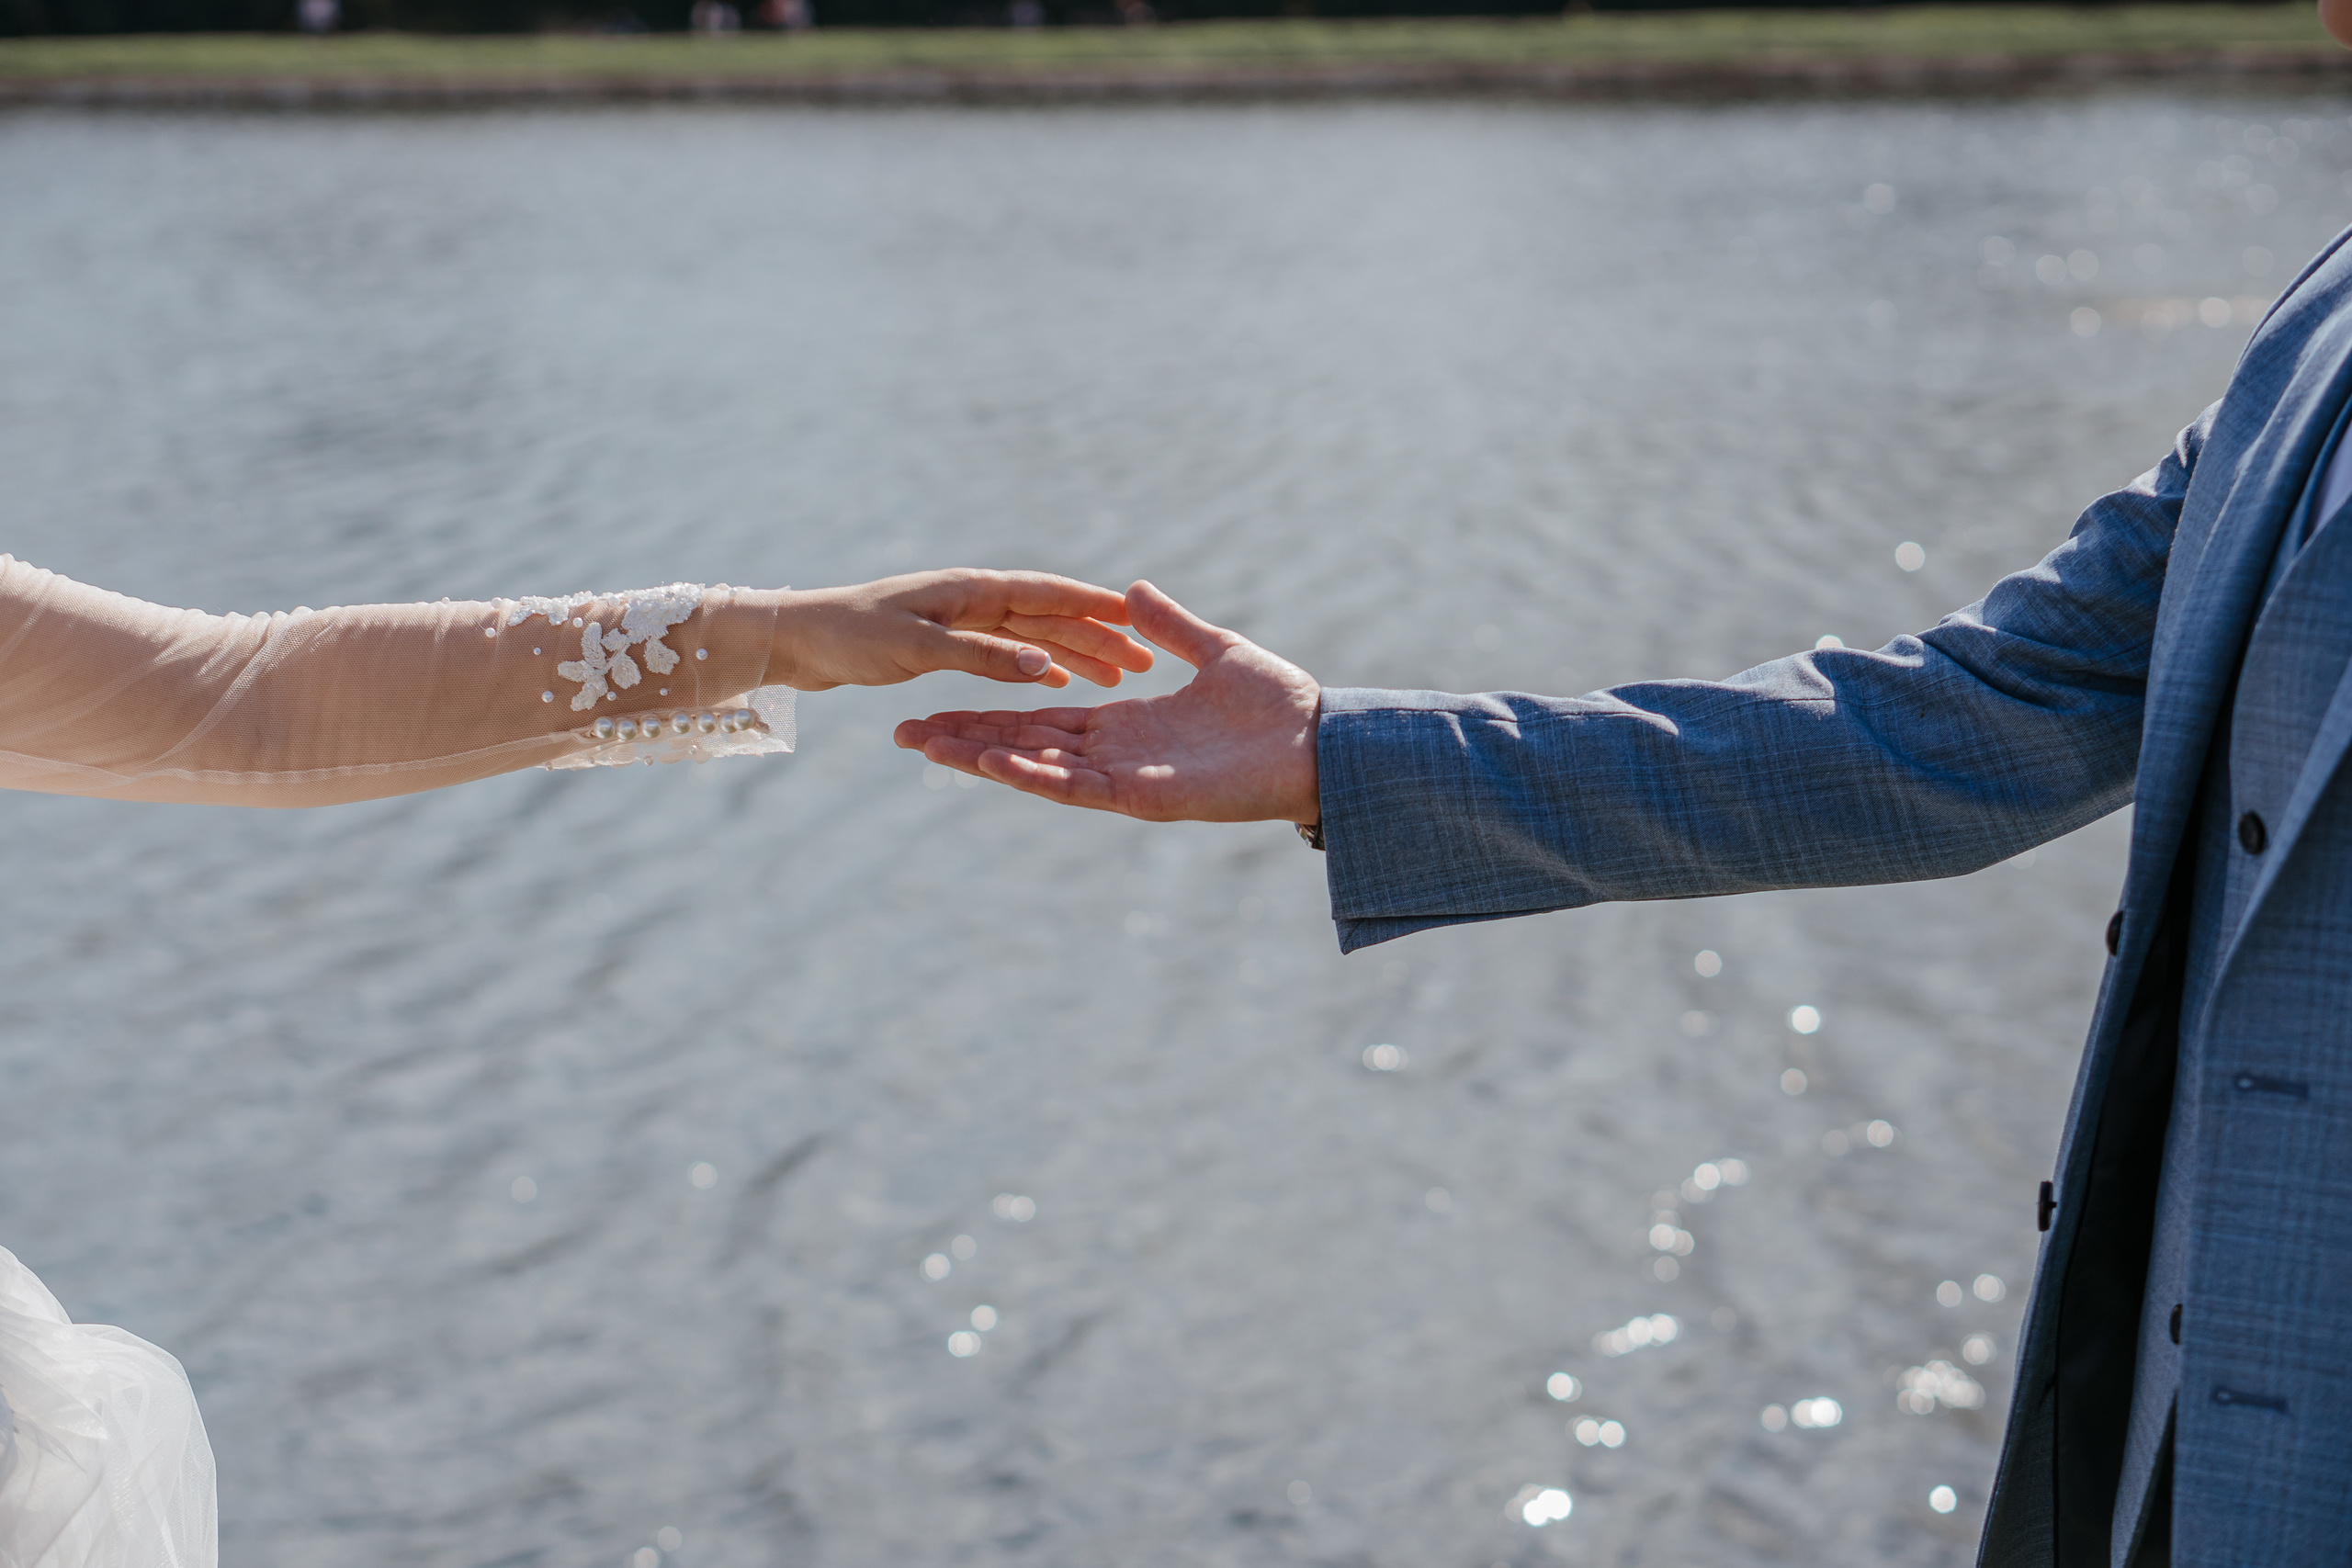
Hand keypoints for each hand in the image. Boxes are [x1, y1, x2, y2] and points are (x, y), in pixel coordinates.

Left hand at [770, 570, 1153, 691]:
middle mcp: (972, 600)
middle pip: (1049, 616)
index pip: (1048, 592)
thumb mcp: (918, 648)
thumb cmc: (849, 636)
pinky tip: (1056, 681)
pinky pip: (1006, 651)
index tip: (1140, 616)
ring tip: (1116, 677)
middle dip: (1098, 636)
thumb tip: (1045, 664)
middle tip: (1144, 662)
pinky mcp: (945, 641)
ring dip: (1074, 653)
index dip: (1096, 604)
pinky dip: (1035, 664)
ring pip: (1032, 636)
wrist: (797, 638)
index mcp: (971, 590)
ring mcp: (961, 620)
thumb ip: (982, 656)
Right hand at [892, 580, 1321, 822]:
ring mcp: (1126, 778)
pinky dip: (1035, 774)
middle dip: (965, 739)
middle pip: (1024, 745)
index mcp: (1127, 724)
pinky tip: (993, 760)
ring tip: (927, 744)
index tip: (940, 705)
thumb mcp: (1215, 651)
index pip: (1042, 718)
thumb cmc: (1280, 704)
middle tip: (903, 732)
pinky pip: (1079, 787)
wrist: (1323, 740)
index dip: (992, 713)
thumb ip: (1170, 627)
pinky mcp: (1145, 795)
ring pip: (1038, 768)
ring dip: (982, 758)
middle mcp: (1116, 755)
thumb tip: (1133, 592)